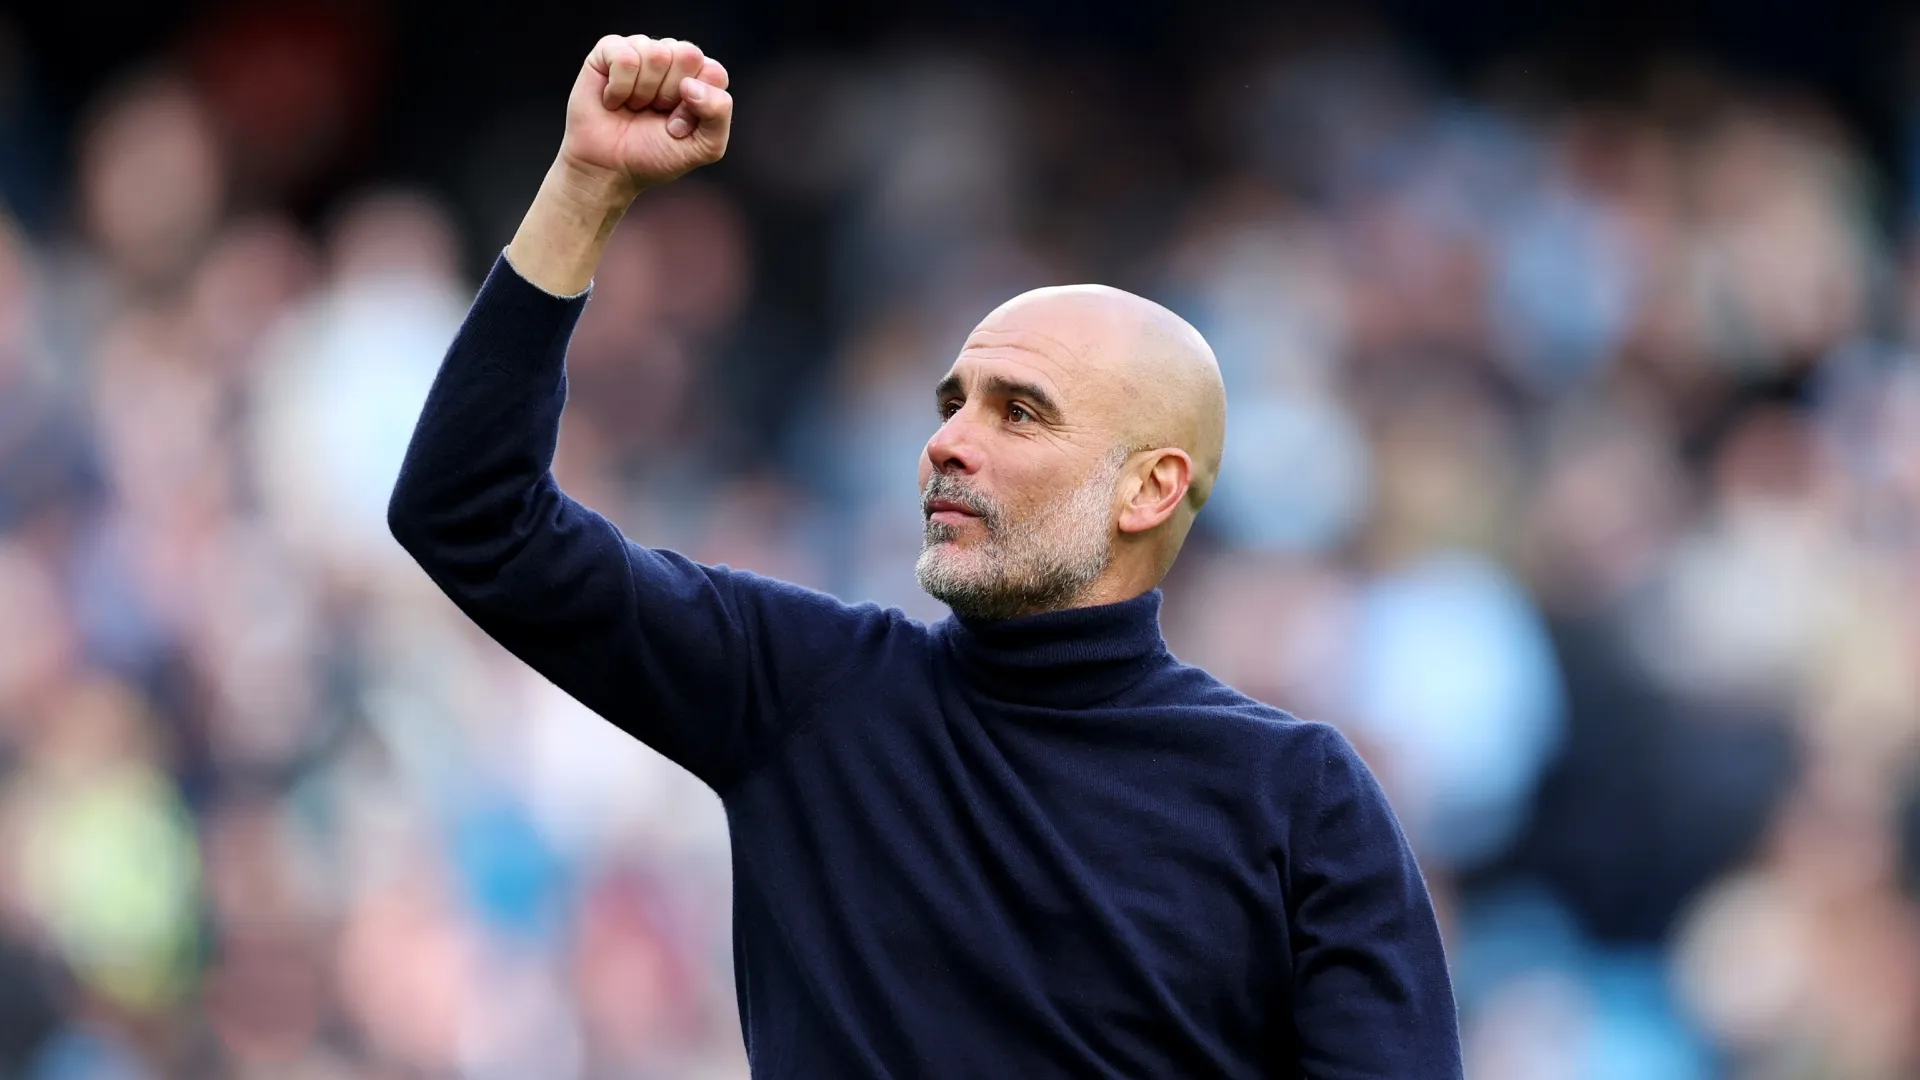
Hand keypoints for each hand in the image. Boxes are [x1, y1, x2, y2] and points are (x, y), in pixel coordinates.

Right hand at [557, 34, 733, 207]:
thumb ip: (719, 114)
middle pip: (688, 54)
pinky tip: (613, 100)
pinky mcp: (610, 50)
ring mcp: (642, 50)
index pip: (714, 73)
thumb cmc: (655, 155)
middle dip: (670, 94)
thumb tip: (690, 84)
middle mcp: (673, 58)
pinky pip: (624, 57)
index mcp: (700, 77)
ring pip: (656, 53)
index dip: (697, 105)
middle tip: (655, 113)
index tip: (678, 127)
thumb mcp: (703, 147)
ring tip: (634, 107)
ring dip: (643, 92)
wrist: (609, 169)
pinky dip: (618, 88)